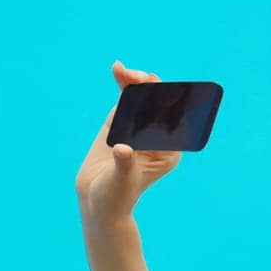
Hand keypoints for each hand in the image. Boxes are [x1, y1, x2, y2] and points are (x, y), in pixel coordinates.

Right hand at [74, 60, 183, 221]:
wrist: (98, 200)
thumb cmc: (115, 196)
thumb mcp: (121, 181)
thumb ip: (124, 163)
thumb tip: (122, 148)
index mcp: (168, 151)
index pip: (172, 123)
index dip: (166, 105)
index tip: (157, 92)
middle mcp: (158, 137)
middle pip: (160, 106)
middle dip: (151, 89)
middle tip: (139, 78)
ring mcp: (140, 128)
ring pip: (143, 98)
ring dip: (136, 82)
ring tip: (124, 71)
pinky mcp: (122, 123)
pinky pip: (126, 99)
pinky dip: (124, 85)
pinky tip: (118, 70)